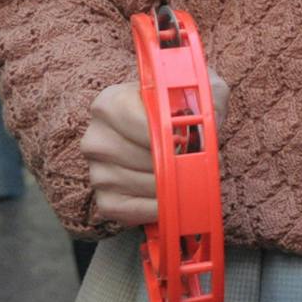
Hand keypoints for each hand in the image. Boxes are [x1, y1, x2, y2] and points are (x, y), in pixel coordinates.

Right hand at [82, 68, 230, 226]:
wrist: (166, 131)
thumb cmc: (181, 108)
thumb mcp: (197, 90)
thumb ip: (205, 96)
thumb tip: (206, 119)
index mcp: (111, 103)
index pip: (141, 124)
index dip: (170, 135)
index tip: (187, 139)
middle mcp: (96, 138)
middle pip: (141, 158)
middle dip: (174, 162)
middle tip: (195, 159)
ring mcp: (96, 171)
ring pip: (139, 184)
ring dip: (169, 184)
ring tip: (185, 173)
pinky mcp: (105, 200)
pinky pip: (131, 211)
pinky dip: (156, 207)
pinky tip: (171, 197)